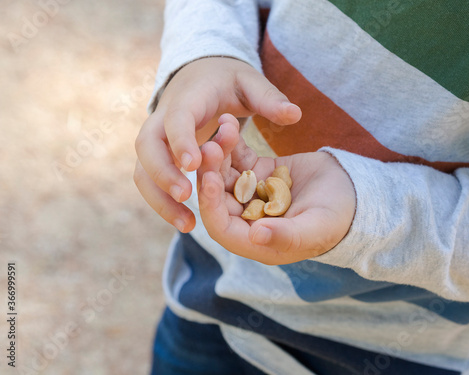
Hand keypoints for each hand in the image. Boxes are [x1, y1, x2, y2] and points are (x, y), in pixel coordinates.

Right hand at [134, 57, 301, 231]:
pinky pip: (151, 181)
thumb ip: (269, 99)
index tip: (194, 164)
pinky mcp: (159, 156)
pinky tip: (185, 222)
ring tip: (187, 224)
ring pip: (143, 171)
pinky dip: (163, 202)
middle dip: (163, 173)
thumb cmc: (228, 81)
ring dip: (159, 198)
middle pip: (147, 148)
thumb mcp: (250, 82)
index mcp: (187, 98)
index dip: (182, 140)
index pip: (176, 118)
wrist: (200, 75)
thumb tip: (295, 114)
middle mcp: (163, 118)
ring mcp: (157, 139)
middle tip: (187, 196)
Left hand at [197, 114, 355, 264]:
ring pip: (226, 175)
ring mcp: (252, 193)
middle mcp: (248, 218)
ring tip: (222, 129)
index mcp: (256, 240)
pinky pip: (240, 158)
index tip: (209, 181)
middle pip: (219, 197)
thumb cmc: (338, 219)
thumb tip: (255, 236)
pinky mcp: (259, 172)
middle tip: (209, 147)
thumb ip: (286, 236)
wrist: (354, 192)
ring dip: (220, 154)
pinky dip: (233, 143)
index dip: (211, 206)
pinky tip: (229, 122)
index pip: (222, 227)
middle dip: (211, 173)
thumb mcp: (315, 229)